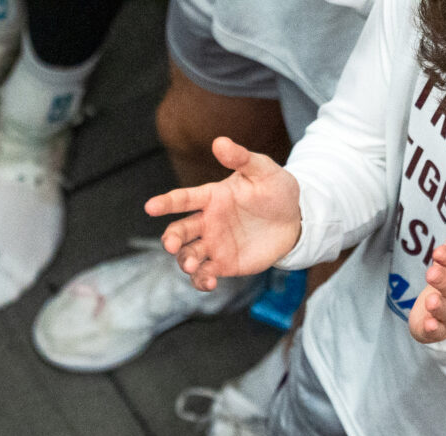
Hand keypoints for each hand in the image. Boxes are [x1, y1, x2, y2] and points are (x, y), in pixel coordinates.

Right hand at [144, 137, 301, 291]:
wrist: (295, 220)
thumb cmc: (276, 190)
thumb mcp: (263, 171)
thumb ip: (242, 158)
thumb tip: (219, 142)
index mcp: (211, 197)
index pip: (183, 199)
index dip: (166, 202)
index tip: (150, 207)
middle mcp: (207, 221)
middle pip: (179, 231)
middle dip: (171, 238)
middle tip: (171, 245)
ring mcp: (213, 244)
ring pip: (188, 255)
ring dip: (185, 261)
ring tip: (192, 267)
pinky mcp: (223, 264)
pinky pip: (204, 275)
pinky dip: (201, 281)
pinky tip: (209, 283)